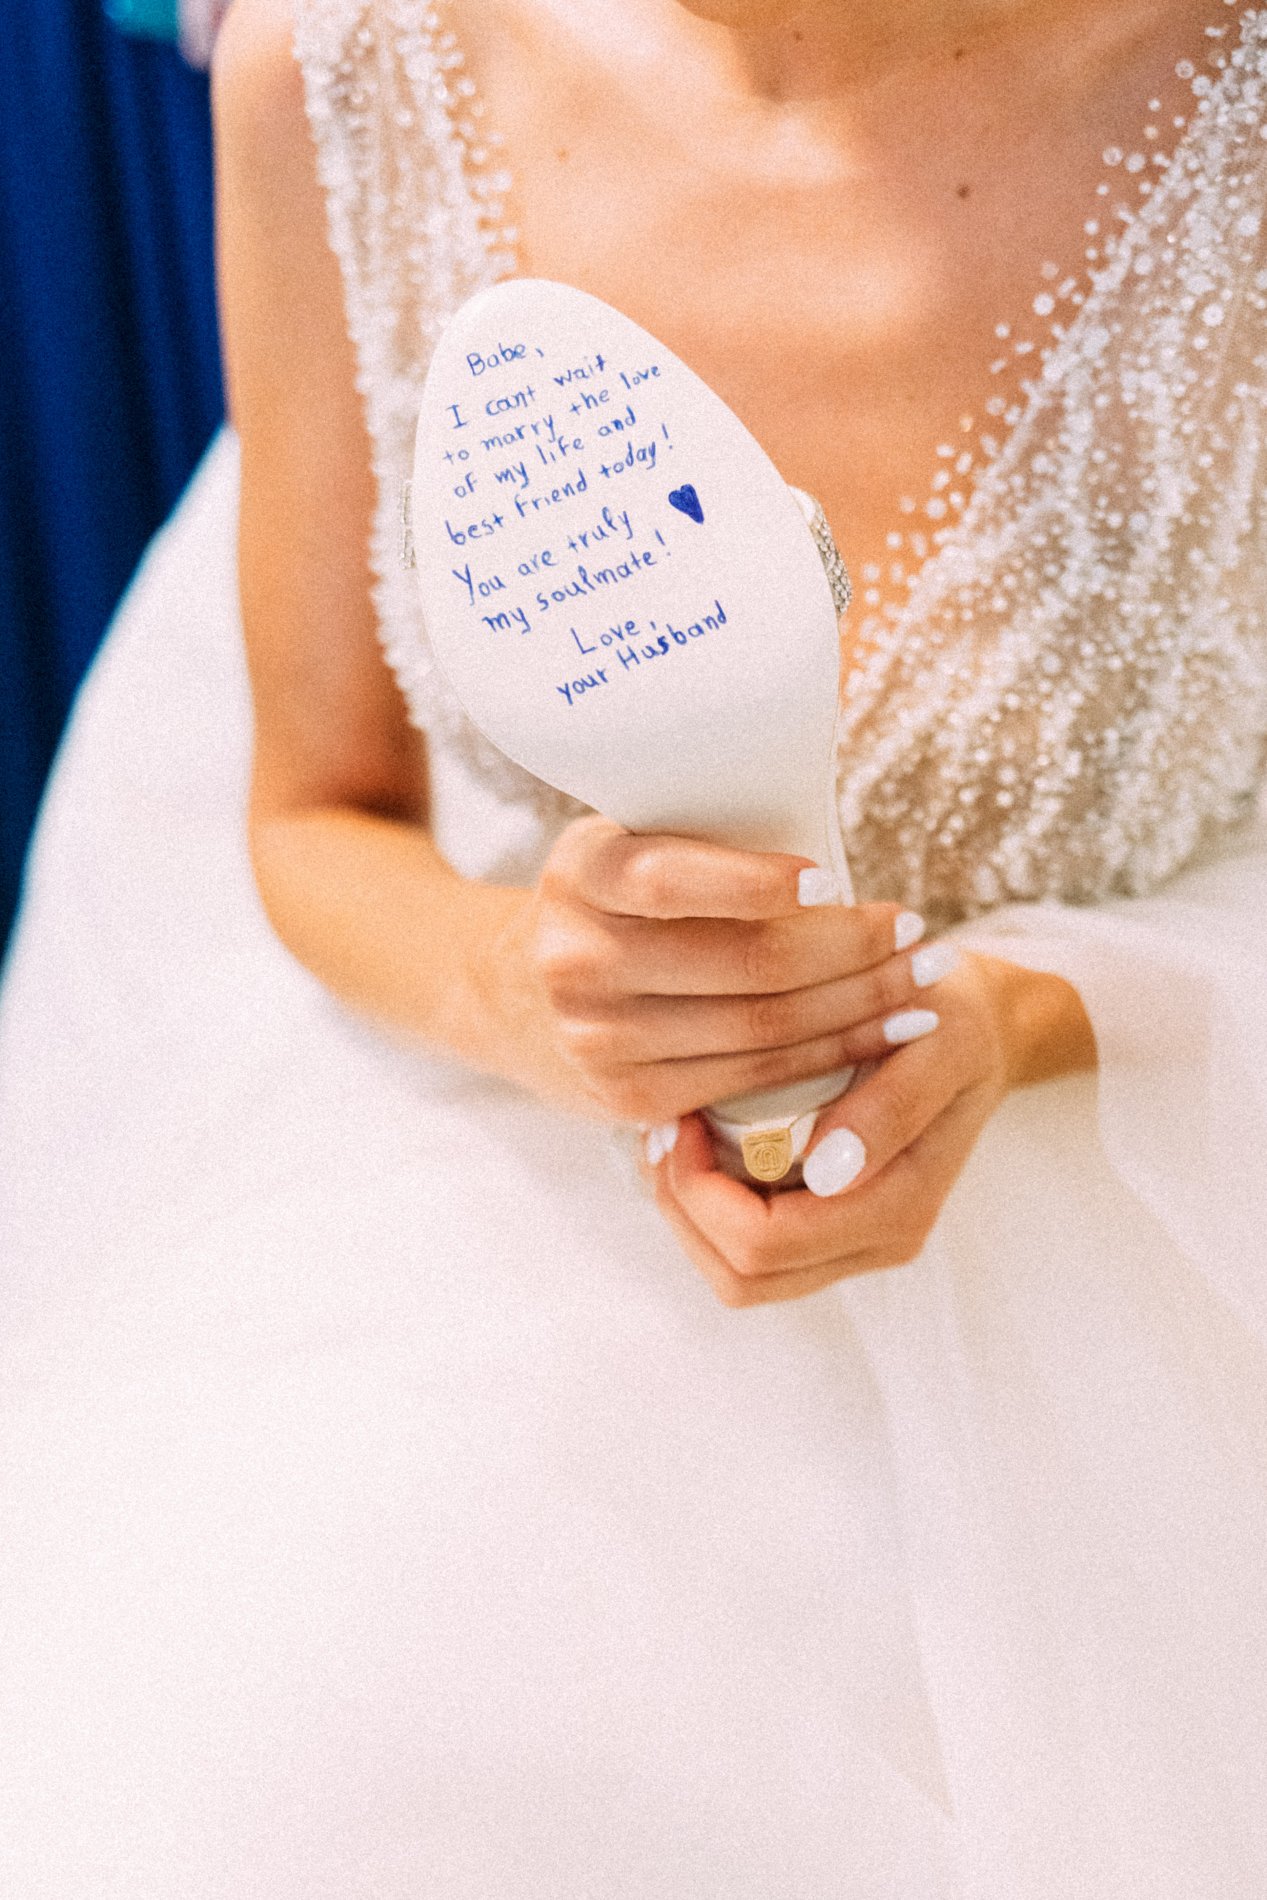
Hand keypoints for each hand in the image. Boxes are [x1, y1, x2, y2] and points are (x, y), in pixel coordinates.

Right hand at [473, 814, 946, 1121]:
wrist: (519, 995)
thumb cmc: (615, 901)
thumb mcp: (630, 845)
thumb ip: (703, 837)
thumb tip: (827, 817)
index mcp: (582, 873)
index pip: (673, 881)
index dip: (762, 884)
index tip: (836, 880)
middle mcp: (578, 959)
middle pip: (746, 964)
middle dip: (852, 950)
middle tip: (918, 929)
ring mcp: (600, 1039)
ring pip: (763, 1029)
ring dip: (860, 1006)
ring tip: (921, 980)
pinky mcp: (630, 1099)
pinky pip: (753, 1079)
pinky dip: (830, 1056)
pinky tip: (882, 1033)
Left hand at [641, 950, 1095, 1306]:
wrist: (976, 1026)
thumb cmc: (951, 1017)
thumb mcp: (939, 1039)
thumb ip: (894, 1106)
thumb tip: (829, 1173)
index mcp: (899, 1206)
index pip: (767, 1243)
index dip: (702, 1191)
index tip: (681, 1116)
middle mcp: (875, 1241)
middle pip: (741, 1276)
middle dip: (684, 1206)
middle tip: (663, 1127)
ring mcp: (853, 1243)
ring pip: (737, 1276)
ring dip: (688, 1213)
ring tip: (672, 1137)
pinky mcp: (831, 1228)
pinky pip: (748, 1251)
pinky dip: (706, 1208)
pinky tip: (696, 1144)